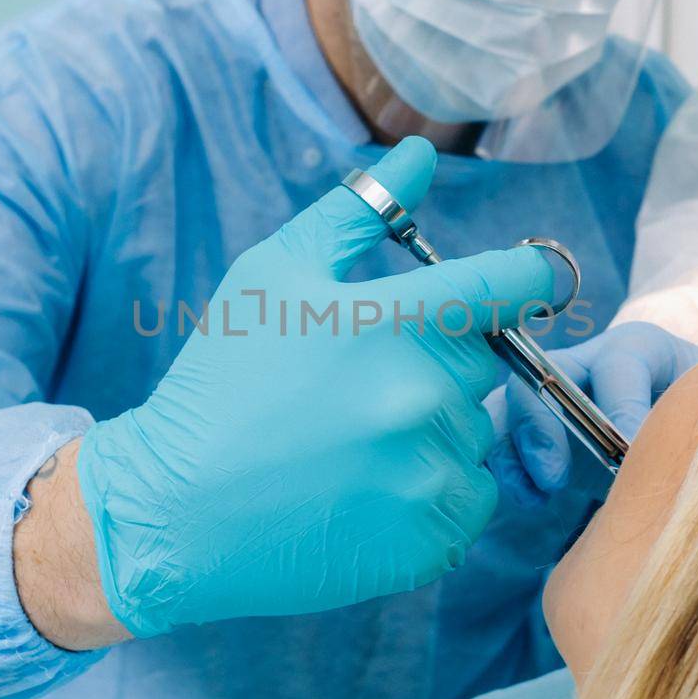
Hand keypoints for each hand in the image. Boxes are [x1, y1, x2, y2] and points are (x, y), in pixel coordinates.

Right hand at [76, 138, 554, 637]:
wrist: (173, 513)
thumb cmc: (220, 384)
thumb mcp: (271, 275)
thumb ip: (355, 211)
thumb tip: (421, 155)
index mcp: (396, 323)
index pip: (514, 284)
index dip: (524, 279)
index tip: (516, 286)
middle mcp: (425, 397)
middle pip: (486, 364)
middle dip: (438, 366)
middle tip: (362, 387)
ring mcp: (430, 475)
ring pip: (475, 435)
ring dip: (433, 432)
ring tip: (351, 446)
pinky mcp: (431, 543)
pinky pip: (470, 501)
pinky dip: (433, 493)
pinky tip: (366, 492)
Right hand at [489, 321, 697, 504]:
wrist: (686, 437)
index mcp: (639, 348)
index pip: (620, 364)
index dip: (620, 406)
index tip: (627, 454)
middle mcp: (589, 363)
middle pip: (545, 376)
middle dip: (543, 426)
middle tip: (556, 478)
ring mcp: (555, 396)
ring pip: (511, 405)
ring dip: (514, 448)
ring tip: (538, 492)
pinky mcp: (535, 430)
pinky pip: (502, 440)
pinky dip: (508, 468)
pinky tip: (533, 498)